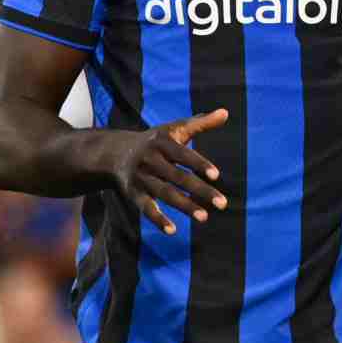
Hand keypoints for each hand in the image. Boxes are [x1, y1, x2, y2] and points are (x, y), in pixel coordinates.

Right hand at [107, 109, 228, 234]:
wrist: (115, 152)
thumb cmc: (155, 140)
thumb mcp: (174, 129)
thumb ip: (201, 123)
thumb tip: (226, 112)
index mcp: (162, 143)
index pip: (183, 154)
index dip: (199, 164)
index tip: (216, 175)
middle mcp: (151, 160)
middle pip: (177, 177)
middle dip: (200, 191)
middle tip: (222, 204)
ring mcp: (141, 177)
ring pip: (164, 193)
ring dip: (184, 206)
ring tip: (204, 217)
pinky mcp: (134, 193)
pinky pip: (146, 208)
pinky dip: (157, 219)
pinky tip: (173, 230)